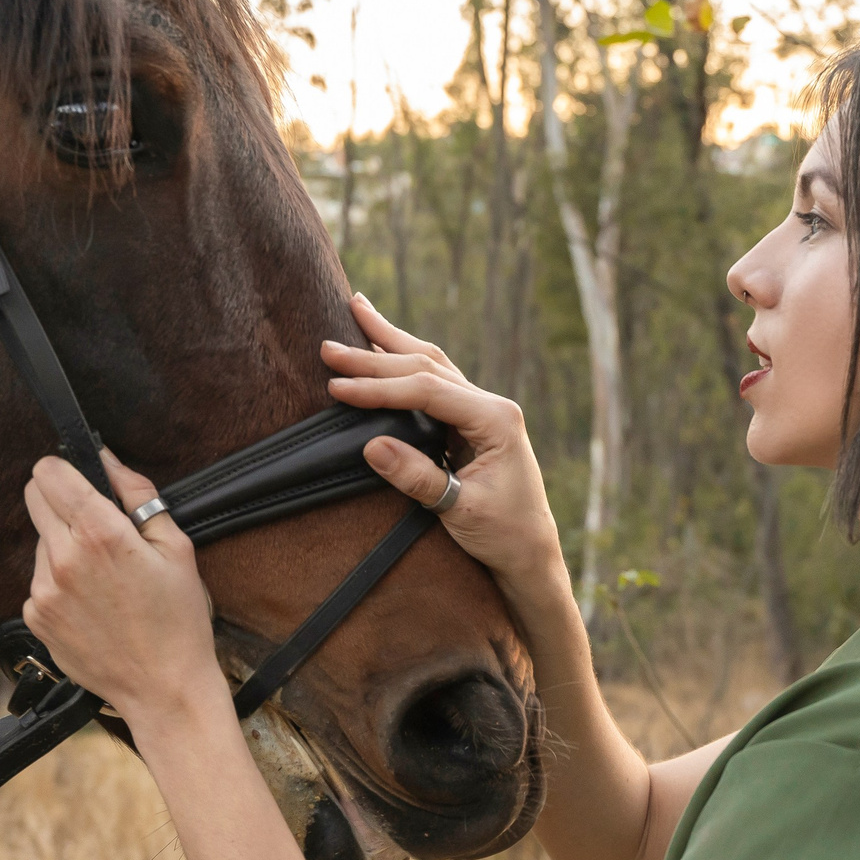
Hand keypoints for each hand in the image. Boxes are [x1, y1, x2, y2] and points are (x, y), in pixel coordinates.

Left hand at [21, 450, 223, 722]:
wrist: (163, 689)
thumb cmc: (179, 620)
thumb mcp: (177, 547)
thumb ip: (139, 495)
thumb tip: (107, 460)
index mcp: (101, 533)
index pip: (49, 472)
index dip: (64, 466)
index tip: (79, 477)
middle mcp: (63, 557)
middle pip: (33, 496)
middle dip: (59, 497)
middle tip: (94, 523)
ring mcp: (44, 590)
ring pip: (40, 540)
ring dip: (63, 544)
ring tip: (103, 577)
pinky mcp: (36, 617)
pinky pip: (39, 580)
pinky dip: (60, 582)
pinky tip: (92, 603)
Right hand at [323, 293, 568, 606]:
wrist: (531, 552)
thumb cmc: (503, 534)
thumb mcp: (461, 511)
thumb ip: (418, 477)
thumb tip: (370, 445)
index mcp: (494, 420)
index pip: (426, 390)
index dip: (379, 388)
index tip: (337, 387)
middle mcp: (490, 405)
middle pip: (426, 367)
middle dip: (375, 354)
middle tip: (328, 346)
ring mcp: (482, 408)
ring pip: (430, 363)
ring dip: (391, 340)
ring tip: (357, 308)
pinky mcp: (471, 420)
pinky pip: (434, 381)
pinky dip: (404, 362)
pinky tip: (384, 345)